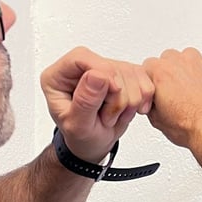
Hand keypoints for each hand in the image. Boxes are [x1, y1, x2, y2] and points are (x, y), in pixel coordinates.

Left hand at [41, 46, 153, 163]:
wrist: (94, 144)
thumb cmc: (81, 137)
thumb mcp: (77, 126)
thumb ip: (85, 101)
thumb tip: (96, 75)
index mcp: (58, 76)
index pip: (81, 57)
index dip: (103, 72)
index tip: (114, 92)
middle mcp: (80, 68)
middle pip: (110, 66)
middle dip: (118, 96)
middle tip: (107, 118)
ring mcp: (103, 69)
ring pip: (130, 72)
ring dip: (130, 100)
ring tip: (114, 116)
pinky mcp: (123, 73)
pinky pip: (143, 77)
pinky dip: (142, 97)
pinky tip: (128, 110)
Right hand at [142, 48, 201, 152]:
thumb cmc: (191, 126)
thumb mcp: (156, 120)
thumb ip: (151, 102)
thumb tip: (153, 102)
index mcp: (160, 72)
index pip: (146, 68)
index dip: (150, 82)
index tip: (155, 91)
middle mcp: (179, 62)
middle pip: (166, 59)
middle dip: (167, 73)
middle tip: (172, 93)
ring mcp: (198, 62)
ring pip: (186, 57)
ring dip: (185, 70)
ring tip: (189, 91)